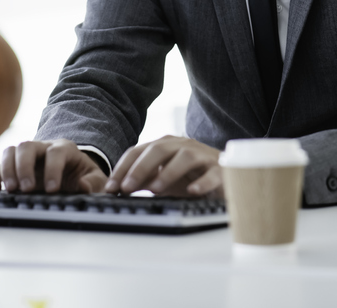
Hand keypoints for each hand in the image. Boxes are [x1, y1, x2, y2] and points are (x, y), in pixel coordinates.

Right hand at [0, 139, 107, 193]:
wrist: (73, 174)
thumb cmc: (83, 176)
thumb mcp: (95, 179)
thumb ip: (93, 183)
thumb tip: (83, 186)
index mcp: (65, 148)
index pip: (56, 152)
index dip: (53, 169)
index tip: (52, 190)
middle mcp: (43, 148)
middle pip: (27, 146)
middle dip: (25, 167)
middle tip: (27, 189)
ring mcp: (27, 156)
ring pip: (11, 151)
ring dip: (8, 170)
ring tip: (12, 190)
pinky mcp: (14, 167)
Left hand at [105, 135, 221, 196]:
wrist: (225, 176)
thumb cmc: (191, 177)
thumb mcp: (163, 179)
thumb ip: (143, 180)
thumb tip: (118, 188)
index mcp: (166, 145)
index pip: (139, 150)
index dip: (123, 168)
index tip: (111, 187)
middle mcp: (183, 146)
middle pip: (160, 149)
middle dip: (141, 168)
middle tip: (127, 187)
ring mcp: (203, 156)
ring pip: (185, 157)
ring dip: (168, 172)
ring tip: (155, 189)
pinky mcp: (220, 169)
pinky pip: (211, 174)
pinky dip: (202, 182)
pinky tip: (192, 191)